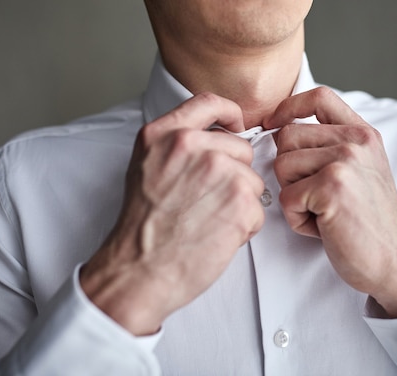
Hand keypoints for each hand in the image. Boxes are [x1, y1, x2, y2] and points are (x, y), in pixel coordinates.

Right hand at [80, 93, 264, 334]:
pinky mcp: (240, 200)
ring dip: (239, 203)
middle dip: (234, 175)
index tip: (236, 126)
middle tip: (207, 201)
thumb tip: (215, 138)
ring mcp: (219, 170)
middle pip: (240, 148)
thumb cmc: (143, 228)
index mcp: (164, 134)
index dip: (230, 114)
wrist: (138, 270)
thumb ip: (176, 146)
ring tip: (208, 221)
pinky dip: (245, 227)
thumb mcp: (145, 168)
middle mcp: (190, 145)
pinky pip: (258, 210)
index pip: (209, 103)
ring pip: (252, 181)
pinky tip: (217, 236)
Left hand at [264, 87, 396, 317]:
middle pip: (287, 137)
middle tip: (315, 196)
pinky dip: (298, 220)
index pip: (319, 97)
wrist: (395, 260)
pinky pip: (286, 198)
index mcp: (363, 134)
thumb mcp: (362, 170)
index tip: (273, 122)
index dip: (289, 107)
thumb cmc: (370, 221)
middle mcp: (356, 141)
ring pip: (282, 167)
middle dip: (289, 171)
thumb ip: (332, 145)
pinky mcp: (331, 188)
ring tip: (323, 212)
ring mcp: (344, 162)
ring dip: (294, 197)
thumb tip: (280, 130)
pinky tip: (324, 227)